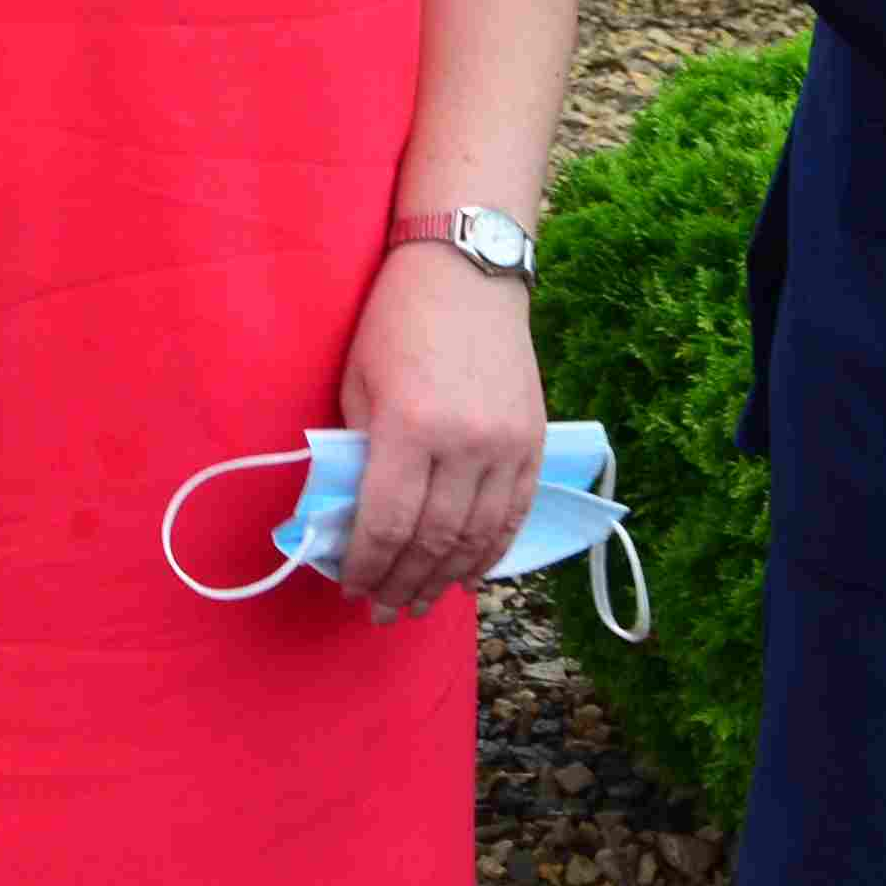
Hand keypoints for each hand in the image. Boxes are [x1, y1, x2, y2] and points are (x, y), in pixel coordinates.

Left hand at [333, 247, 545, 621]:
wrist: (466, 274)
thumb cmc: (394, 322)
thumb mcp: (358, 382)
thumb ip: (358, 451)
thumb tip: (353, 517)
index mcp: (409, 427)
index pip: (387, 522)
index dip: (368, 565)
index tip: (351, 589)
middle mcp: (465, 444)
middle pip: (433, 539)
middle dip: (403, 583)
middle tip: (383, 611)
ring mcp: (507, 447)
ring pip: (478, 538)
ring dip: (445, 579)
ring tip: (419, 603)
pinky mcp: (534, 443)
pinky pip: (514, 516)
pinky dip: (491, 553)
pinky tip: (468, 577)